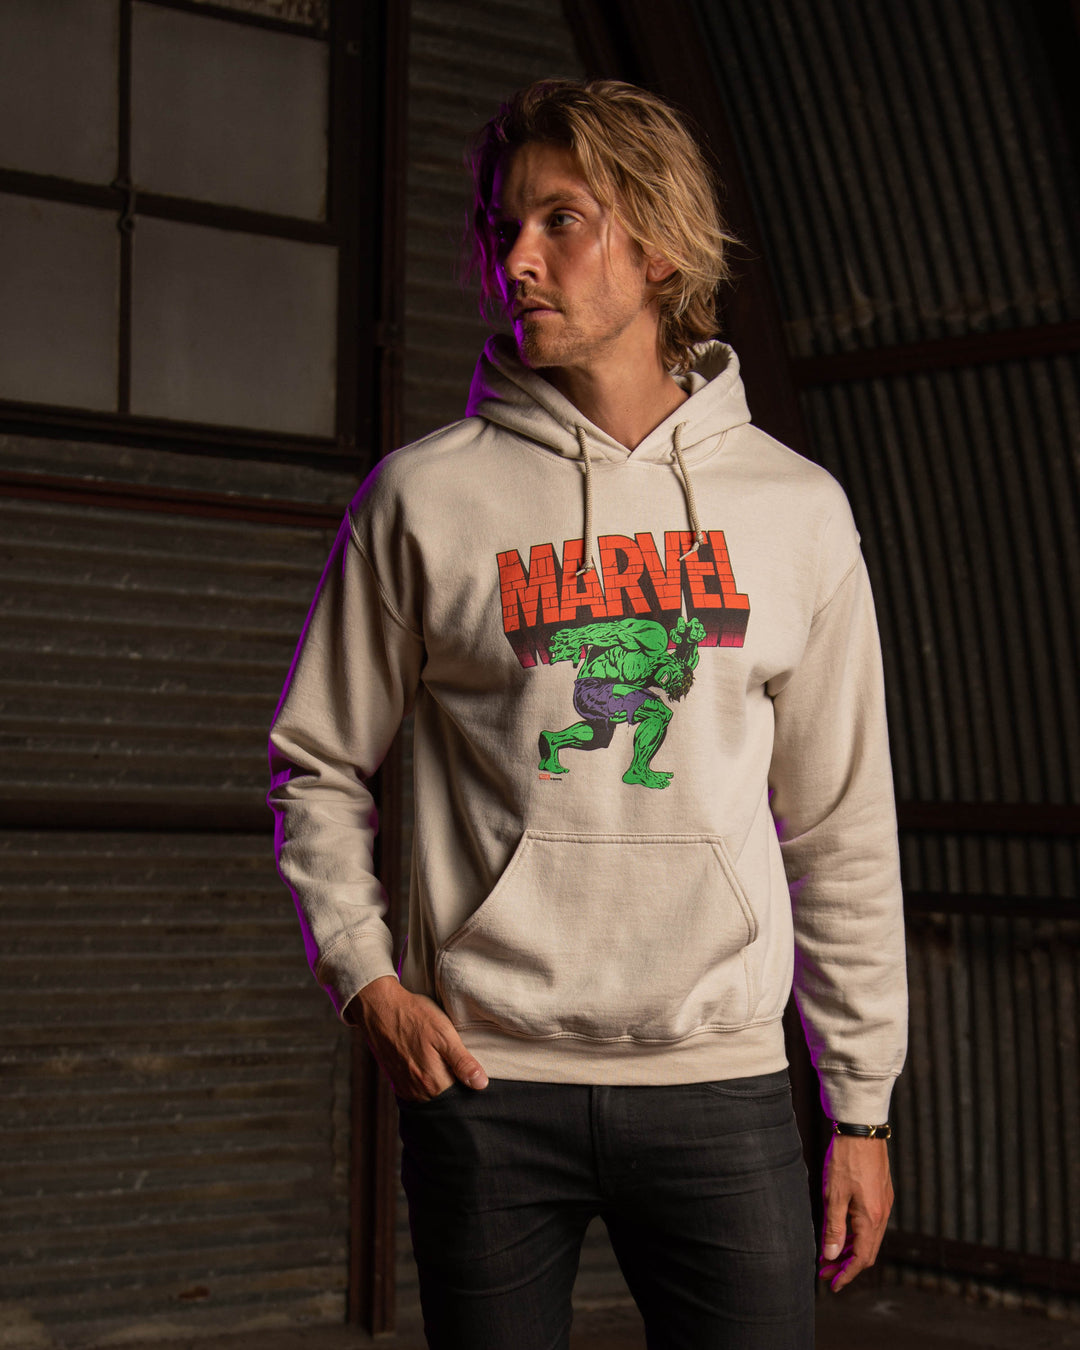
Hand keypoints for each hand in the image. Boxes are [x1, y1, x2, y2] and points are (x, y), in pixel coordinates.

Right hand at [348, 975, 488, 1102]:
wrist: (379, 1008)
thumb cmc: (413, 1016)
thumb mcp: (444, 1034)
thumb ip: (462, 1062)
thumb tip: (481, 1085)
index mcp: (433, 1081)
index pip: (461, 1095)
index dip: (469, 1082)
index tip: (470, 1067)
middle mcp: (417, 1091)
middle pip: (445, 1096)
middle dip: (454, 1083)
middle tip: (454, 1059)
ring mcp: (404, 1087)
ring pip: (431, 1094)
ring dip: (439, 1081)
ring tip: (439, 1058)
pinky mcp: (395, 1081)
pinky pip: (417, 1090)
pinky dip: (425, 1080)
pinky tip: (426, 1062)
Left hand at [819, 1134, 892, 1290]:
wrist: (862, 1128)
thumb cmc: (846, 1159)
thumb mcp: (834, 1194)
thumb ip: (834, 1227)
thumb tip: (831, 1257)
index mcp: (871, 1218)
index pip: (861, 1258)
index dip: (847, 1274)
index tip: (832, 1285)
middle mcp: (882, 1215)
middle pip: (867, 1252)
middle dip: (846, 1265)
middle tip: (826, 1272)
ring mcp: (883, 1204)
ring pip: (869, 1238)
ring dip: (850, 1250)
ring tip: (830, 1255)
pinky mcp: (881, 1194)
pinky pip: (870, 1224)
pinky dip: (856, 1234)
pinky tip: (841, 1231)